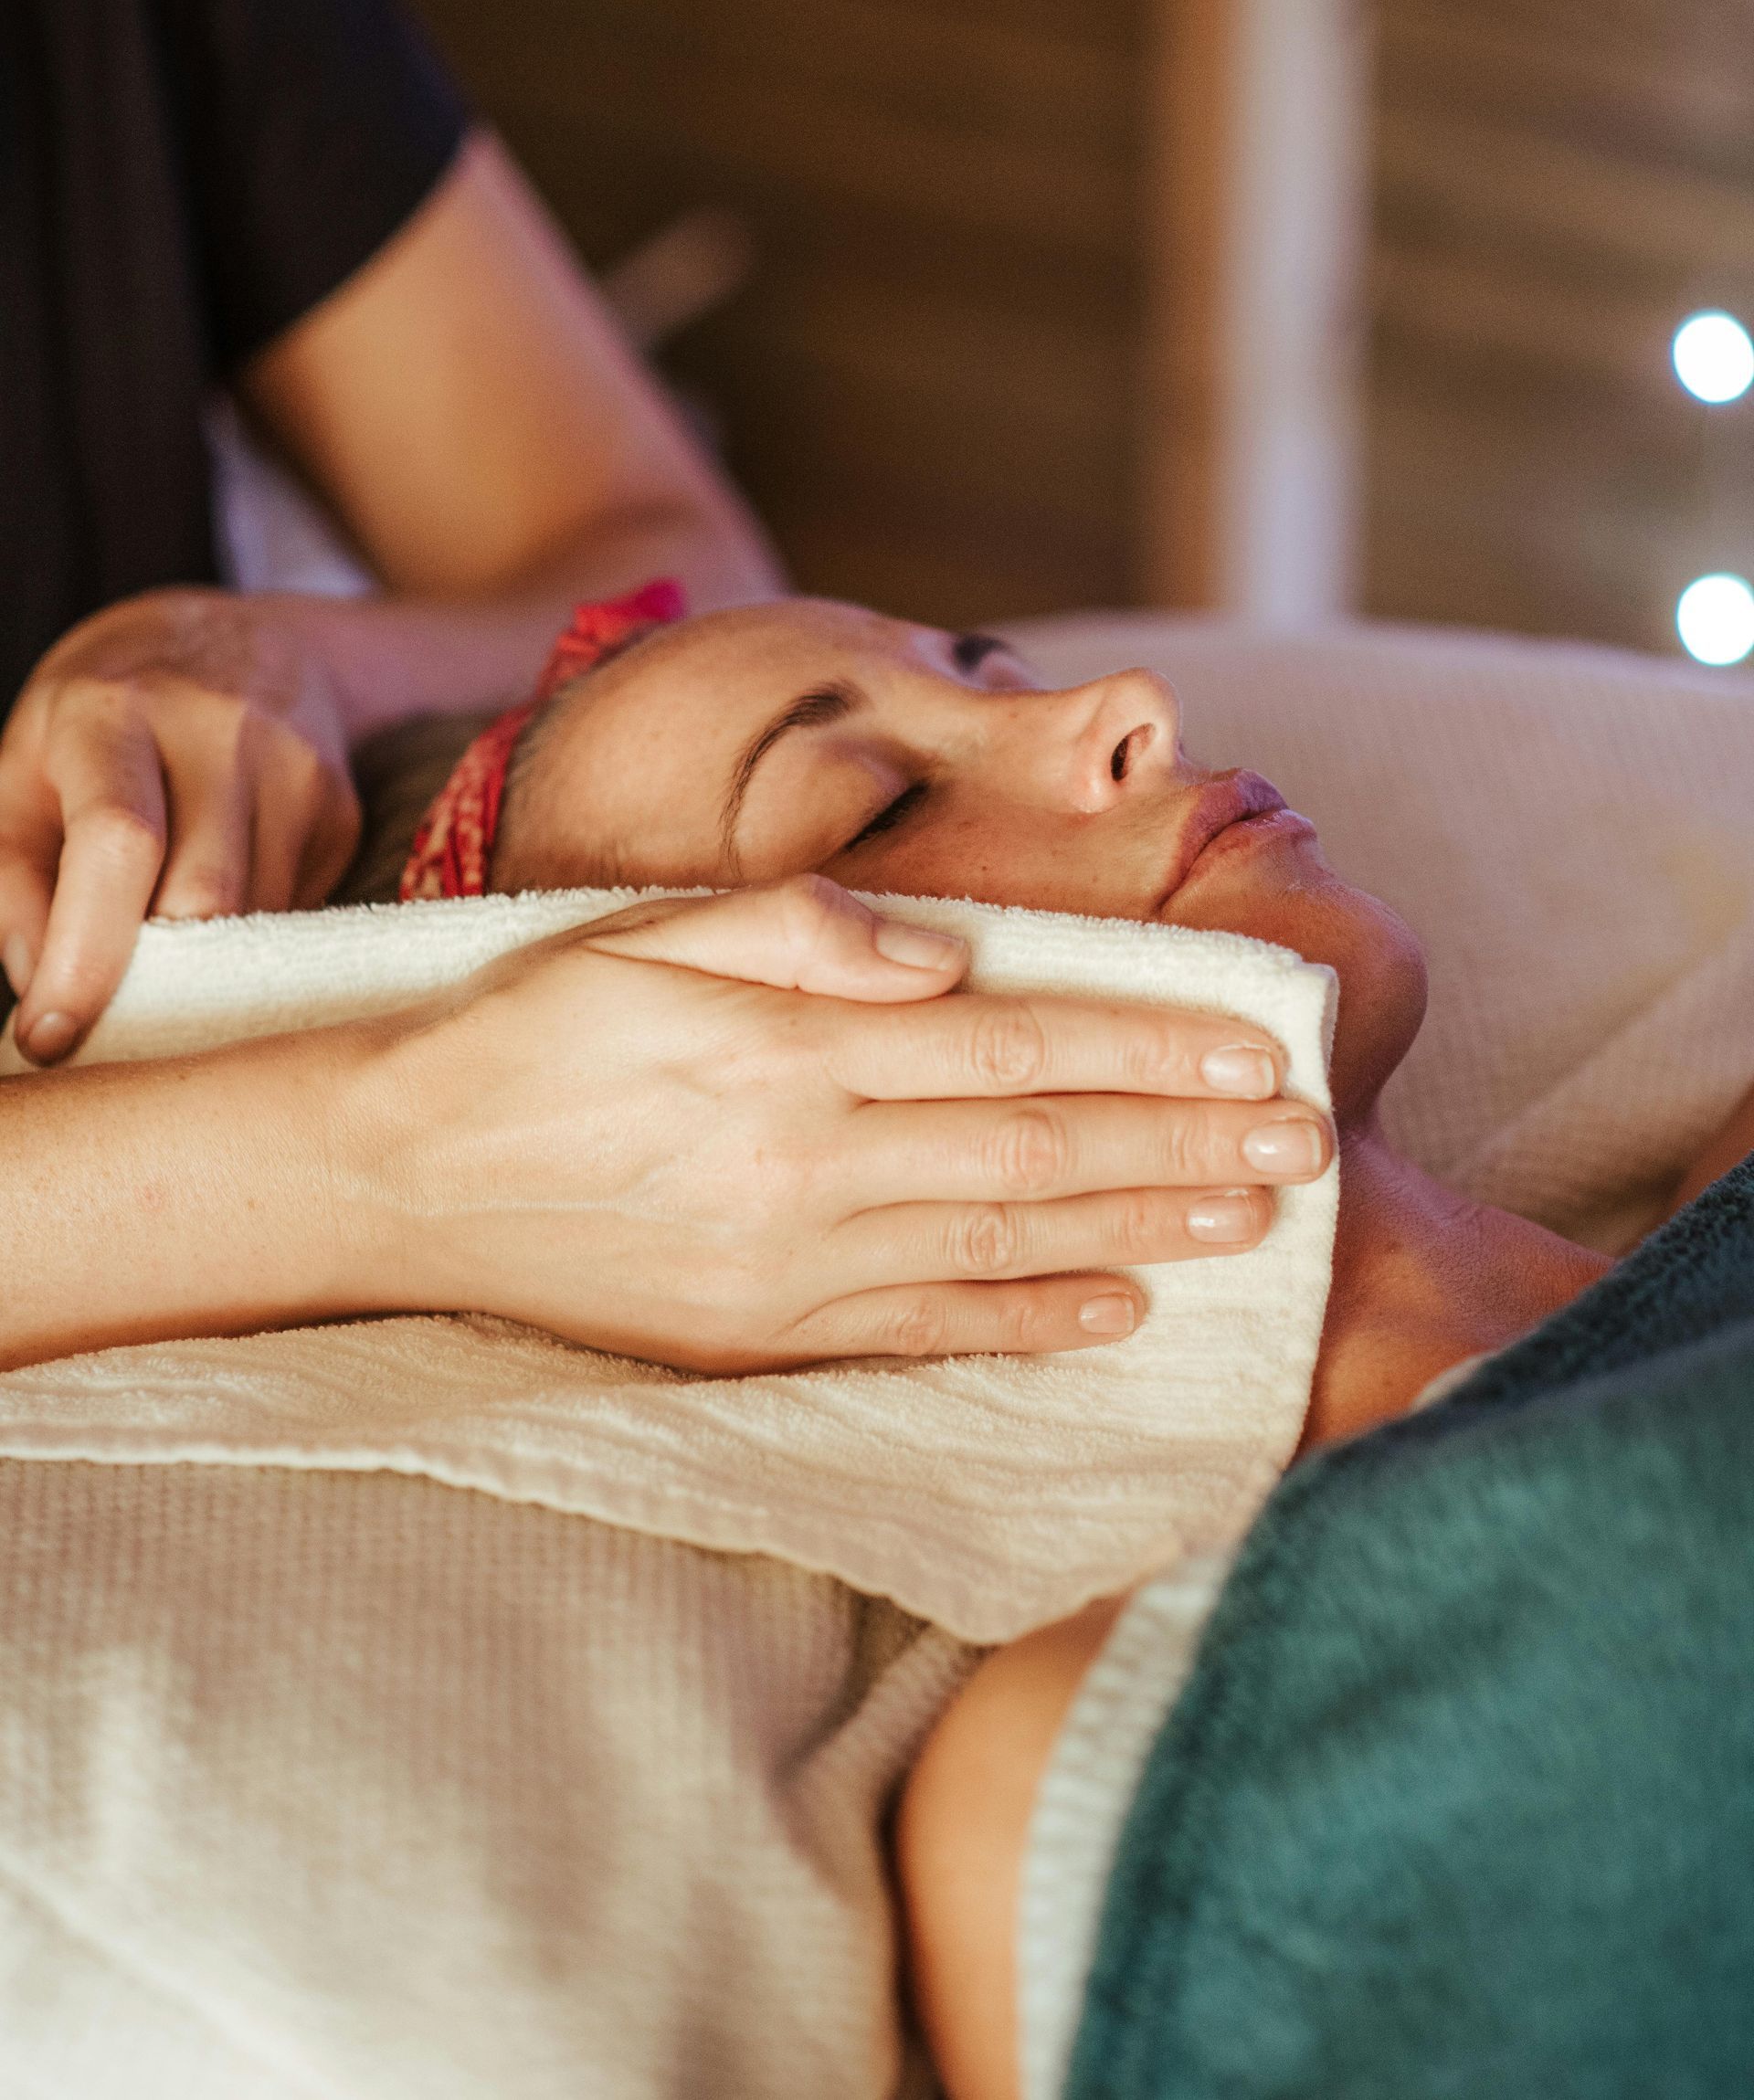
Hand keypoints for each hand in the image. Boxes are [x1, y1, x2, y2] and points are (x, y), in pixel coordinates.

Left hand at [0, 589, 359, 1063]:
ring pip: (252, 926)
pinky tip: (215, 892)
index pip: (118, 842)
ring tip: (156, 937)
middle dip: (149, 978)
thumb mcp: (21, 771)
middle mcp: (219, 730)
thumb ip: (13, 879)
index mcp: (113, 712)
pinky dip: (242, 937)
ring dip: (197, 964)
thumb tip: (42, 986)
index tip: (51, 1038)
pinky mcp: (340, 810)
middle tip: (104, 1003)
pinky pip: (289, 917)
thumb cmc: (103, 719)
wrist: (238, 642)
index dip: (86, 955)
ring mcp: (296, 768)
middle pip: (203, 902)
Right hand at [354, 876, 1333, 1369]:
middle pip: (1039, 1150)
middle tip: (1311, 1144)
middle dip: (1187, 1144)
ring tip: (1257, 1221)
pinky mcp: (763, 1335)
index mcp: (792, 1052)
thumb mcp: (644, 935)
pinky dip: (1029, 1325)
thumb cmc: (535, 1031)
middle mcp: (810, 1164)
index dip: (1148, 1048)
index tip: (1259, 1048)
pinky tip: (1120, 1312)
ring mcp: (792, 1264)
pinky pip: (923, 1332)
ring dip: (1143, 1230)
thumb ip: (796, 932)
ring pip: (1004, 1245)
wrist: (402, 1176)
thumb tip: (939, 954)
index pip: (1014, 1045)